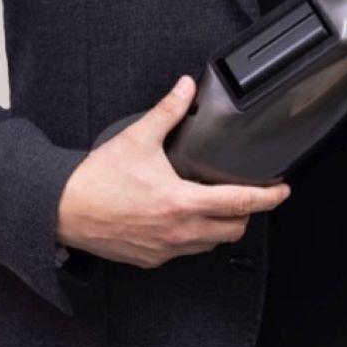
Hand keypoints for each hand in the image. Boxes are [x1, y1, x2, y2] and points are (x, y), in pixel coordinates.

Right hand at [55, 75, 290, 268]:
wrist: (63, 210)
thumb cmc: (98, 180)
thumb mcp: (138, 137)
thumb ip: (168, 110)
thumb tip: (186, 87)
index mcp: (181, 202)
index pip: (239, 203)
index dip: (267, 198)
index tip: (282, 191)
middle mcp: (178, 231)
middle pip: (233, 230)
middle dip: (246, 213)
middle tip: (249, 194)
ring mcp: (164, 249)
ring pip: (209, 244)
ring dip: (220, 226)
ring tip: (217, 204)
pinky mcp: (150, 259)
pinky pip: (184, 251)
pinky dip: (193, 236)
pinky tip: (184, 217)